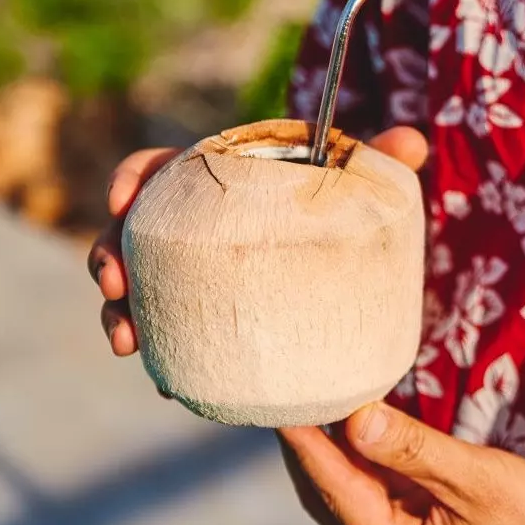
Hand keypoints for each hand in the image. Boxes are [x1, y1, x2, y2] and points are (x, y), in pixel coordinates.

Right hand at [86, 126, 427, 359]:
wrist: (340, 279)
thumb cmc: (339, 217)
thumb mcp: (354, 187)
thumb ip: (380, 161)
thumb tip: (415, 141)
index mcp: (218, 184)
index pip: (162, 170)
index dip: (132, 177)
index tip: (120, 198)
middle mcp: (194, 229)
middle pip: (132, 232)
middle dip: (108, 253)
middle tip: (114, 283)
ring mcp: (192, 277)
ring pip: (136, 288)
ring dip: (118, 313)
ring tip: (126, 342)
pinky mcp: (201, 319)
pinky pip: (166, 334)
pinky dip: (158, 353)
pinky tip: (166, 383)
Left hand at [280, 403, 524, 524]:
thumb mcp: (479, 482)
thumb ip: (414, 450)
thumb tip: (355, 417)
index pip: (335, 490)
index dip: (305, 445)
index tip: (281, 404)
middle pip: (332, 495)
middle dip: (308, 448)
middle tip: (289, 396)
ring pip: (353, 490)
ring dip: (332, 449)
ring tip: (314, 403)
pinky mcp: (430, 521)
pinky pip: (381, 486)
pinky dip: (364, 454)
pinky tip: (359, 424)